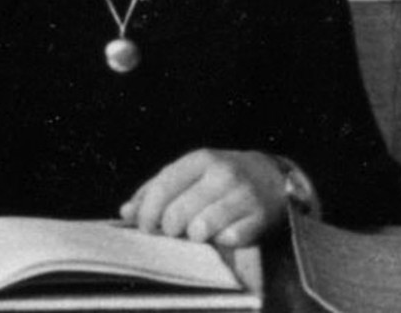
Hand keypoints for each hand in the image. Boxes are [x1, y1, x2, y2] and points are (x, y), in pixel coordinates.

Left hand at [119, 149, 285, 246]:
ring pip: (201, 228)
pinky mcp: (260, 218)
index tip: (144, 226)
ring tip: (198, 231)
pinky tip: (224, 232)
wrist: (275, 177)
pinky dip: (221, 241)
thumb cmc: (222, 178)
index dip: (149, 211)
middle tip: (174, 232)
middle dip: (170, 229)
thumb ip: (156, 190)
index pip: (164, 186)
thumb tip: (125, 213)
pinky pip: (228, 240)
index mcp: (200, 159)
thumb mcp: (191, 173)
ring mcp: (243, 195)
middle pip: (179, 212)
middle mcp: (222, 174)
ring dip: (195, 236)